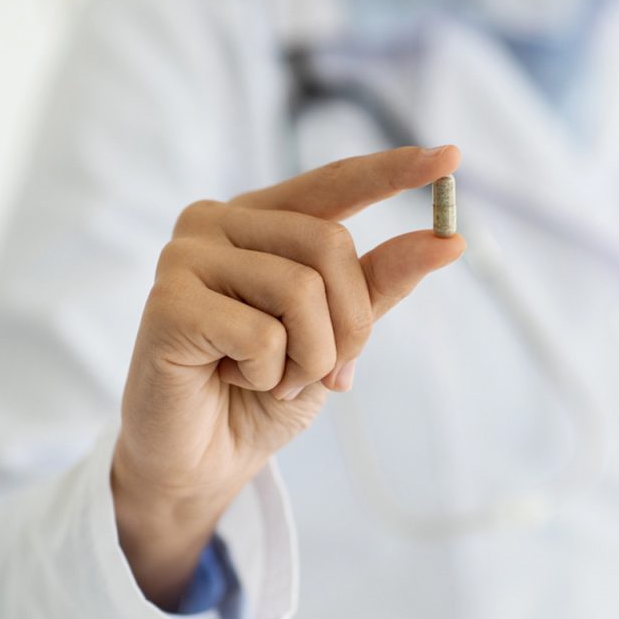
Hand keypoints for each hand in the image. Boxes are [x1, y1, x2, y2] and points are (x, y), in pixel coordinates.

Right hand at [112, 146, 463, 608]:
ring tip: (276, 381)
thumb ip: (379, 283)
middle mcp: (216, 223)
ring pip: (302, 290)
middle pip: (331, 245)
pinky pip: (262, 334)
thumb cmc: (265, 391)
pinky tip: (234, 381)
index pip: (333, 183)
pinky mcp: (167, 304)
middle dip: (350, 325)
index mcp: (259, 221)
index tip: (451, 157)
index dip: (391, 172)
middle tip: (325, 372)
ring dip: (310, 357)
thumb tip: (447, 240)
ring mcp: (185, 257)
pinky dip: (271, 375)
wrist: (201, 461)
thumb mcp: (336, 333)